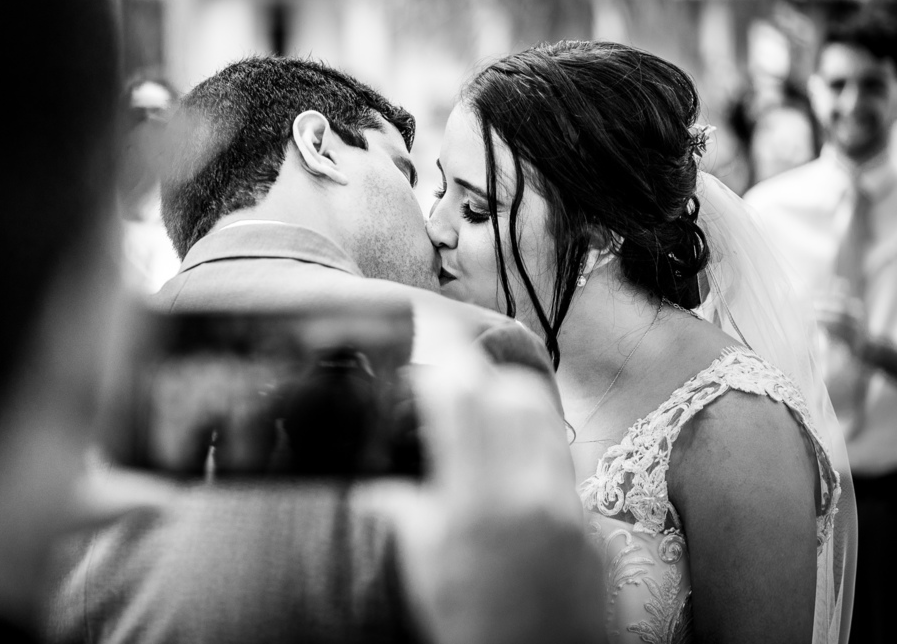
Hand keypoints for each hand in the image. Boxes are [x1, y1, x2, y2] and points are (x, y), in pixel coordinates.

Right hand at [359, 333, 602, 643]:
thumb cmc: (470, 627)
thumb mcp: (422, 568)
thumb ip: (401, 511)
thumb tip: (375, 482)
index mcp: (474, 502)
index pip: (462, 397)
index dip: (442, 361)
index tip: (426, 348)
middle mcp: (527, 494)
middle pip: (512, 394)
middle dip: (479, 377)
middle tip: (452, 385)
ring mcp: (566, 506)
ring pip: (545, 421)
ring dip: (511, 404)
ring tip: (483, 414)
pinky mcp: (590, 523)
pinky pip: (560, 462)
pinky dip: (532, 449)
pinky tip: (509, 468)